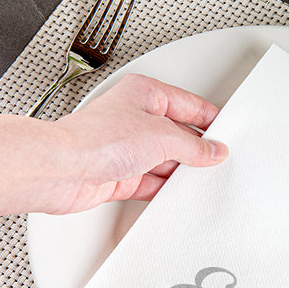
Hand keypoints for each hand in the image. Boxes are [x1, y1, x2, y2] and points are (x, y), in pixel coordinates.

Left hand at [48, 73, 227, 213]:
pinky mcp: (119, 174)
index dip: (209, 119)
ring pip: (165, 160)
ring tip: (201, 179)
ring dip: (180, 171)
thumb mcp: (161, 137)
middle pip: (176, 134)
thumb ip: (192, 146)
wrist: (61, 171)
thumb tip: (212, 151)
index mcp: (144, 94)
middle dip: (196, 149)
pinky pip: (151, 182)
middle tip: (217, 160)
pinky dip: (165, 188)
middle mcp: (133, 119)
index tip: (227, 134)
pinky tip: (178, 193)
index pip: (187, 105)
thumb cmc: (95, 139)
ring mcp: (126, 148)